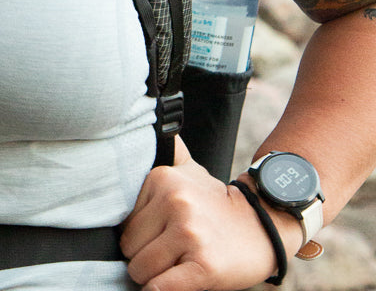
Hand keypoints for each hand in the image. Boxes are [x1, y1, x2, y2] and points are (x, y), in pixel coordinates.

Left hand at [120, 140, 296, 290]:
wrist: (265, 225)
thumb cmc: (216, 203)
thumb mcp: (188, 168)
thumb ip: (165, 150)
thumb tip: (144, 116)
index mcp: (162, 179)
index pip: (124, 222)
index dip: (138, 236)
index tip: (158, 237)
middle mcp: (174, 203)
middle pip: (129, 247)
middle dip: (142, 258)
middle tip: (166, 256)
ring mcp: (190, 234)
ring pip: (141, 269)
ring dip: (151, 277)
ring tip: (172, 268)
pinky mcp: (205, 265)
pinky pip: (162, 288)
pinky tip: (173, 283)